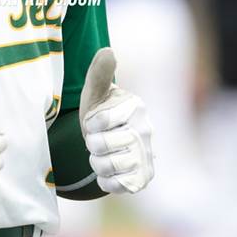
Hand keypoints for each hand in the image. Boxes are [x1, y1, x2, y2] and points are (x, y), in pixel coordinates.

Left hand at [79, 48, 153, 194]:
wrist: (109, 140)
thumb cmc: (100, 110)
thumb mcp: (94, 91)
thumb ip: (99, 73)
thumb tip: (108, 51)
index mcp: (135, 107)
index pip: (98, 121)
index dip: (88, 123)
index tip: (94, 120)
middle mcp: (146, 131)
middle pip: (101, 145)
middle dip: (92, 143)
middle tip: (98, 139)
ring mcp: (147, 156)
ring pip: (108, 166)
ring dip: (97, 162)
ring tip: (102, 154)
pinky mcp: (144, 178)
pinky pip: (116, 185)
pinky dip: (105, 180)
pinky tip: (109, 170)